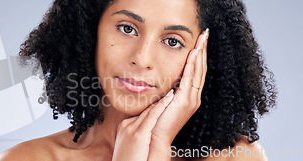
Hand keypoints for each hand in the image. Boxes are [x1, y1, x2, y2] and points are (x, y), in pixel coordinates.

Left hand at [112, 29, 208, 160]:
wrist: (155, 138)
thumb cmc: (154, 122)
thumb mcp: (161, 102)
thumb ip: (165, 92)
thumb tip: (160, 82)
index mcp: (189, 97)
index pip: (196, 71)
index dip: (198, 56)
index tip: (199, 41)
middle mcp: (193, 97)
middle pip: (201, 68)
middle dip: (203, 49)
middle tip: (205, 33)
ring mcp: (191, 99)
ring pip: (199, 70)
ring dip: (201, 53)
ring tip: (202, 38)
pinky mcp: (186, 101)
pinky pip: (191, 78)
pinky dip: (193, 64)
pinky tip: (193, 52)